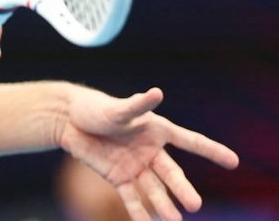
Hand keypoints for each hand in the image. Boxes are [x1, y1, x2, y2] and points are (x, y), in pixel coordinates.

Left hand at [58, 86, 238, 220]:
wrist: (69, 121)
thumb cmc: (96, 109)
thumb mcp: (117, 109)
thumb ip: (137, 106)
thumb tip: (156, 93)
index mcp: (156, 130)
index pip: (189, 141)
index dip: (211, 151)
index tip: (234, 162)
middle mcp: (150, 151)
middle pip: (171, 172)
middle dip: (183, 189)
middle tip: (195, 205)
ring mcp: (134, 165)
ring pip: (154, 189)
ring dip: (164, 204)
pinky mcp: (117, 177)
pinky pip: (131, 197)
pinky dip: (139, 212)